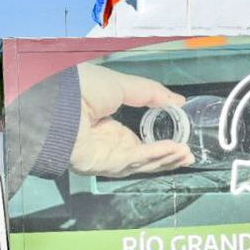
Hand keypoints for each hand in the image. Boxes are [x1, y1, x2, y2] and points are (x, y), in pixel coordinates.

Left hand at [70, 63, 195, 176]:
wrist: (60, 96)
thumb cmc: (84, 86)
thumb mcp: (124, 85)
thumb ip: (152, 94)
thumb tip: (179, 101)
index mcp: (109, 128)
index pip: (138, 143)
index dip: (160, 144)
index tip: (181, 140)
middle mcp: (107, 146)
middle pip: (143, 159)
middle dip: (168, 157)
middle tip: (189, 154)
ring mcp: (104, 157)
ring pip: (140, 164)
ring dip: (165, 159)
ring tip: (186, 154)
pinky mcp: (102, 163)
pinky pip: (133, 161)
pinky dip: (155, 155)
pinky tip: (173, 148)